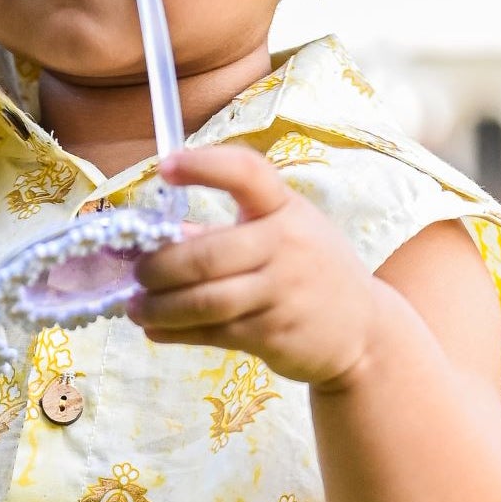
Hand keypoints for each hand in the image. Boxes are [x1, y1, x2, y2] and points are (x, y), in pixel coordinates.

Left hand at [130, 144, 377, 392]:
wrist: (363, 330)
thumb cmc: (311, 271)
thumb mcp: (284, 235)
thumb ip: (228, 233)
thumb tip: (161, 240)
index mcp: (286, 208)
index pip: (247, 173)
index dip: (204, 167)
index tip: (164, 168)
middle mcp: (286, 245)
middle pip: (206, 254)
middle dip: (159, 267)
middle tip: (137, 275)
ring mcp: (282, 292)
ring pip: (204, 300)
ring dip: (160, 306)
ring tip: (136, 307)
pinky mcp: (273, 334)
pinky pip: (213, 332)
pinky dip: (176, 332)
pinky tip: (156, 329)